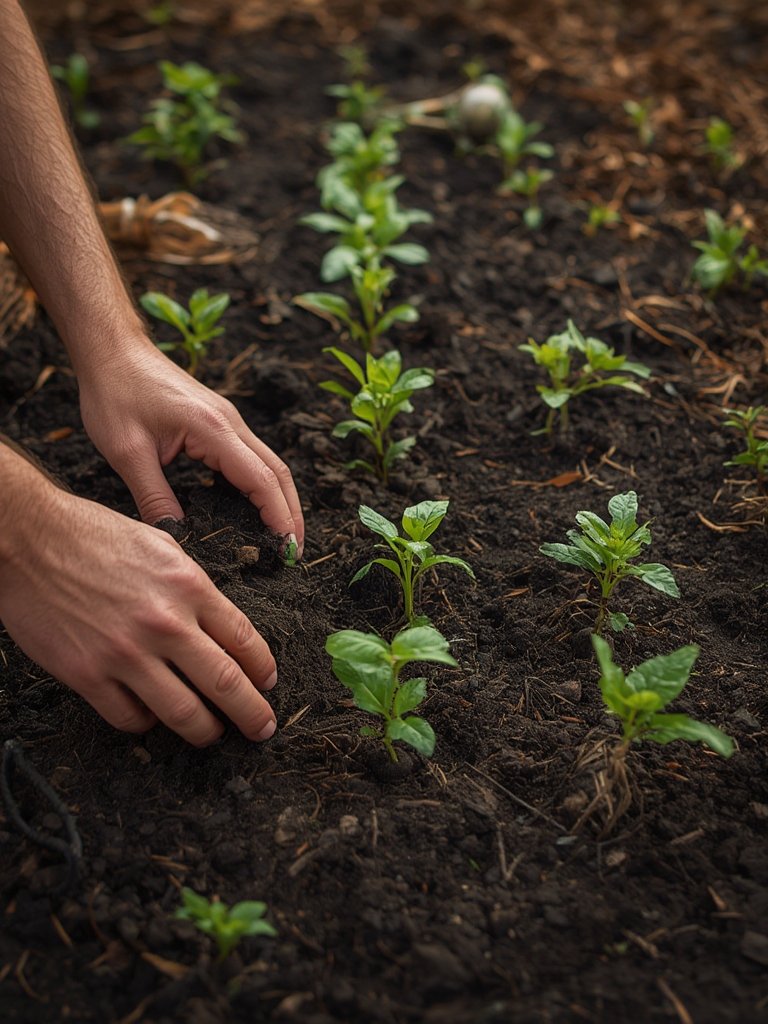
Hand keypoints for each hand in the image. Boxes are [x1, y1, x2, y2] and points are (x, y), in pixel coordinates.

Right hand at [0, 478, 278, 745]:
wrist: (28, 539)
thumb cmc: (92, 536)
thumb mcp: (161, 547)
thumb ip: (193, 587)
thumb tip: (218, 625)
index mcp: (189, 586)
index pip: (245, 640)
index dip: (263, 670)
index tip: (268, 683)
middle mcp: (165, 623)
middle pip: (227, 685)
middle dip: (253, 714)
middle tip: (262, 729)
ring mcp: (125, 653)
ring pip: (184, 713)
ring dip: (206, 732)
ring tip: (212, 734)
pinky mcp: (87, 675)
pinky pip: (131, 718)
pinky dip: (147, 723)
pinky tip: (152, 716)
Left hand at [78, 342, 303, 554]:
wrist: (113, 350)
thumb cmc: (116, 393)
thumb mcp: (127, 452)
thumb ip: (154, 498)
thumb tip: (175, 537)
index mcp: (214, 429)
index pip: (261, 480)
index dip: (279, 517)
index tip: (288, 549)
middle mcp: (230, 423)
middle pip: (278, 472)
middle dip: (291, 513)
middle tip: (294, 552)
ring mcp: (227, 421)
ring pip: (268, 464)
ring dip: (278, 499)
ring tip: (280, 535)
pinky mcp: (218, 422)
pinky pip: (249, 457)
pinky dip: (259, 485)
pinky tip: (251, 508)